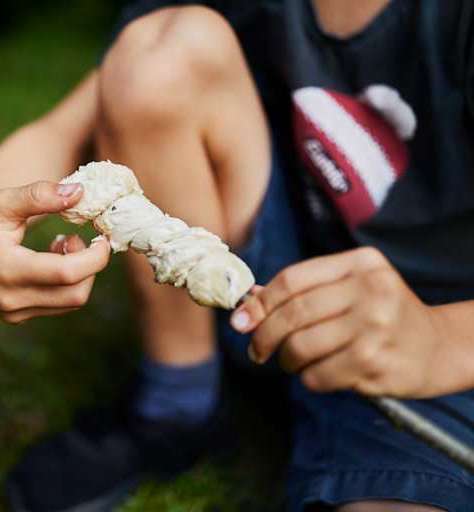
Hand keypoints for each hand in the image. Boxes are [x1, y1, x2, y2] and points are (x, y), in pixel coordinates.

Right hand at [0, 181, 109, 323]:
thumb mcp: (4, 201)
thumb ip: (40, 195)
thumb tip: (79, 192)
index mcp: (7, 270)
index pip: (67, 274)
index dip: (95, 257)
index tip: (102, 236)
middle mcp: (11, 299)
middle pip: (76, 294)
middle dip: (91, 266)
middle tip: (81, 237)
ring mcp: (13, 312)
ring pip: (69, 303)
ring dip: (79, 274)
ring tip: (62, 243)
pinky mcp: (15, 316)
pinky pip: (56, 305)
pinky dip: (65, 284)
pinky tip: (51, 258)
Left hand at [230, 247, 446, 397]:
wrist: (437, 348)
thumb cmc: (381, 316)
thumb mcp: (350, 290)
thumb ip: (304, 292)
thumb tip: (248, 302)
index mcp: (360, 263)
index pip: (293, 279)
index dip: (260, 302)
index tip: (240, 321)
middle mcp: (371, 289)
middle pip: (293, 313)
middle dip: (264, 336)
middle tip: (256, 350)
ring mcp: (375, 325)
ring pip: (301, 346)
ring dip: (287, 360)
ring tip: (291, 362)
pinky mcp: (375, 361)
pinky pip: (318, 375)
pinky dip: (308, 379)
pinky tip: (319, 374)